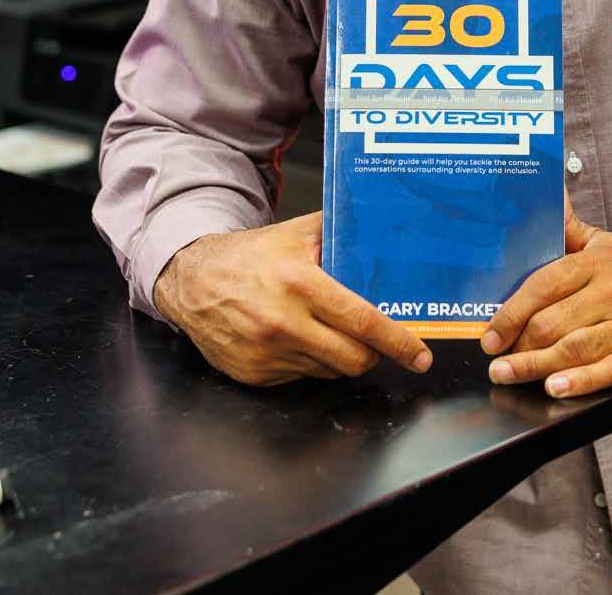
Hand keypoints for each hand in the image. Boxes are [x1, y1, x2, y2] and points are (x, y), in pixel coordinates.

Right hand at [153, 211, 433, 385]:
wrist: (191, 280)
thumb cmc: (248, 256)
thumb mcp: (293, 234)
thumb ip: (336, 234)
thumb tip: (378, 234)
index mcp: (300, 283)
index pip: (362, 320)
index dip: (397, 341)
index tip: (420, 355)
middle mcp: (284, 322)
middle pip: (353, 358)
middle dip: (374, 354)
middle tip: (377, 343)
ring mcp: (268, 353)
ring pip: (329, 370)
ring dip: (339, 356)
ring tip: (326, 330)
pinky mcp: (255, 374)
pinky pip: (301, 377)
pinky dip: (310, 362)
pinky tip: (298, 338)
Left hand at [480, 191, 611, 397]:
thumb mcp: (605, 245)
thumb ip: (569, 228)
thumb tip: (548, 194)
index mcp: (597, 261)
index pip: (544, 284)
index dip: (512, 311)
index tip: (490, 334)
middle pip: (554, 320)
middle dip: (519, 344)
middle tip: (496, 362)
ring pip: (577, 347)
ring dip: (537, 365)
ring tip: (509, 375)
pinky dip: (582, 381)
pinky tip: (556, 387)